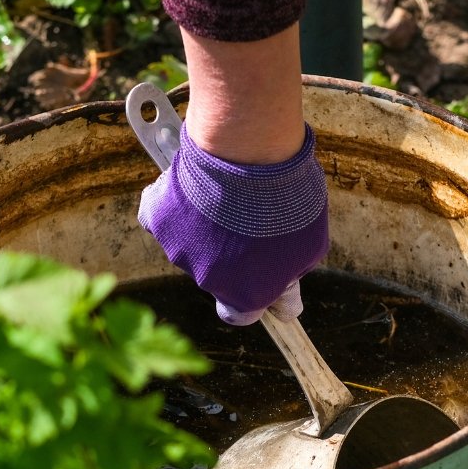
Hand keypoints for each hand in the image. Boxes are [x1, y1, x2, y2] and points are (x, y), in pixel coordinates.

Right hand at [138, 124, 328, 324]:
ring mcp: (178, 250)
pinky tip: (198, 186)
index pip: (241, 314)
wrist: (248, 154)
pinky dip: (179, 205)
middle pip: (217, 276)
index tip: (261, 273)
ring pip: (192, 245)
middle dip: (231, 255)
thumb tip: (285, 298)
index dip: (252, 293)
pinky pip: (166, 218)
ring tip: (230, 194)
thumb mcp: (310, 246)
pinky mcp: (157, 219)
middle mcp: (208, 281)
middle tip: (251, 218)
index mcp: (245, 295)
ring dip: (207, 227)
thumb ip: (292, 277)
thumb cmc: (287, 202)